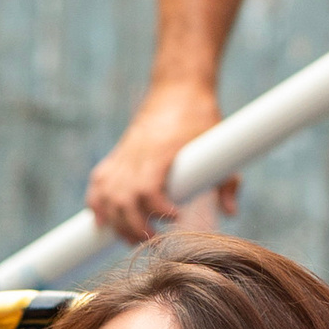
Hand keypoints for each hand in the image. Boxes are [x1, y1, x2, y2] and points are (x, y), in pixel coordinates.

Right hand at [84, 82, 233, 243]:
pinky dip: (97, 207)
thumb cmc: (200, 119)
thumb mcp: (218, 147)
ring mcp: (122, 158)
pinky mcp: (115, 158)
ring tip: (134, 238)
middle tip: (154, 238)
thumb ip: (227, 182)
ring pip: (107, 199)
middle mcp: (136, 157)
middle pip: (123, 201)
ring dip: (116, 224)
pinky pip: (97, 187)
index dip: (158, 209)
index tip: (176, 218)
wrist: (177, 91)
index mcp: (160, 153)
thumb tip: (231, 213)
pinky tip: (105, 221)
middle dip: (135, 227)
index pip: (147, 188)